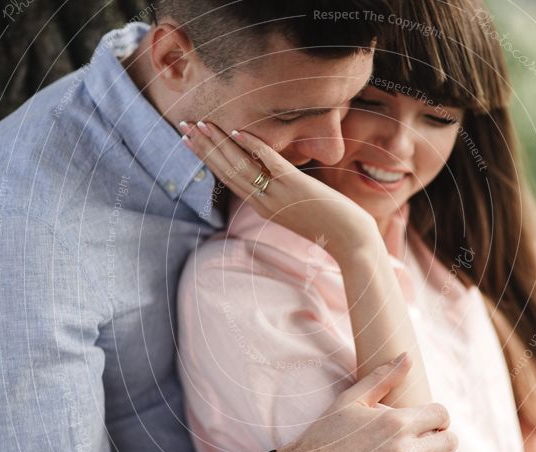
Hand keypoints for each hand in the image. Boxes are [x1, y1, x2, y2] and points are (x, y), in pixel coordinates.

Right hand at [180, 120, 377, 261]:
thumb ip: (281, 192)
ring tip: (201, 124)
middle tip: (184, 126)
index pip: (227, 177)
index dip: (207, 158)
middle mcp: (264, 201)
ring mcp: (278, 194)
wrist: (351, 242)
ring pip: (240, 165)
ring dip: (218, 143)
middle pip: (226, 170)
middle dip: (203, 147)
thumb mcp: (297, 209)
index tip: (190, 140)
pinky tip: (237, 131)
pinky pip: (268, 162)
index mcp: (262, 206)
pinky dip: (252, 146)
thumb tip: (273, 173)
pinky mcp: (295, 186)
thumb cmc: (329, 225)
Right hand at [274, 352, 465, 451]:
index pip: (440, 414)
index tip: (434, 423)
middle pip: (449, 443)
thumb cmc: (324, 437)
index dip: (439, 417)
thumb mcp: (350, 401)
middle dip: (445, 440)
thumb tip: (408, 356)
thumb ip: (382, 377)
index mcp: (394, 422)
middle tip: (438, 444)